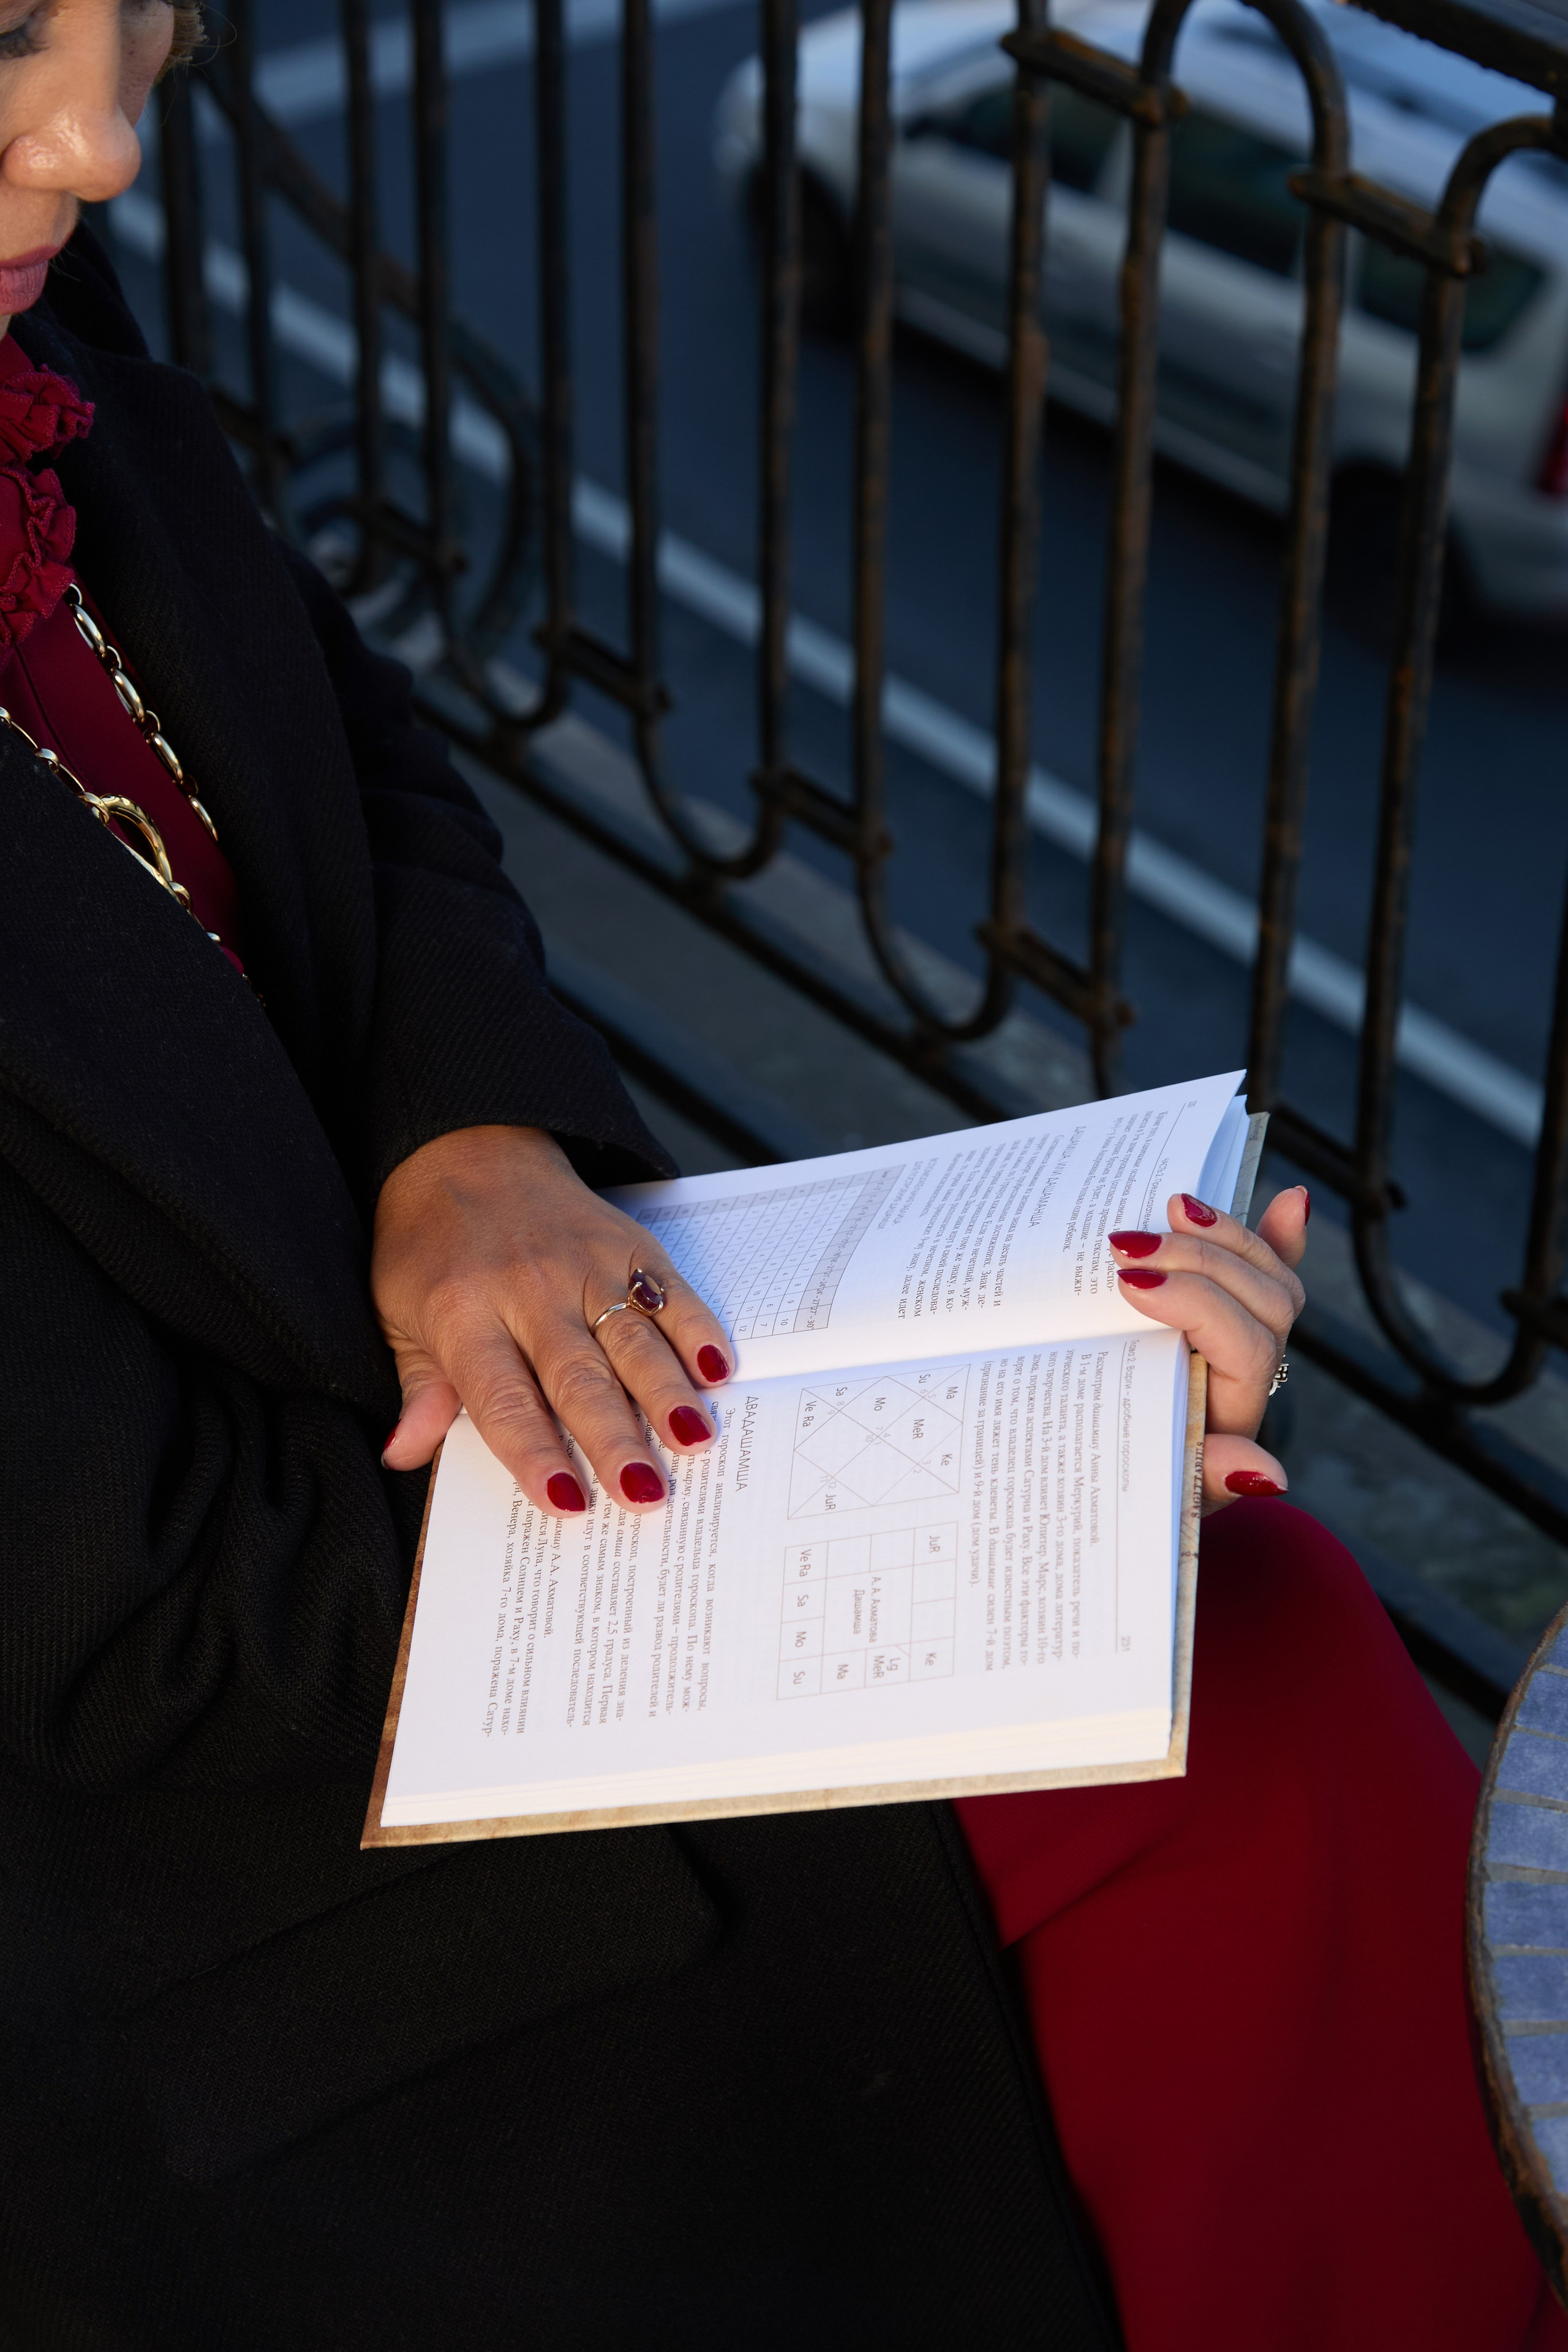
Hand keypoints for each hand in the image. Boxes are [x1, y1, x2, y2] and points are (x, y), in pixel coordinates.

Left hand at [372, 1126, 732, 1516]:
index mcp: (464, 1314)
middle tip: (645, 1494)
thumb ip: (419, 1389)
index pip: (503, 1398)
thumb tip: (405, 1454)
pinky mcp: (627, 1244)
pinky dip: (697, 1329)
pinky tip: (718, 1370)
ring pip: (632, 1339)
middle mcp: (529, 1289)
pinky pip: (670, 1292)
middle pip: (578, 1377)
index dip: (536, 1452)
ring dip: (667, 1394)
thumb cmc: (429, 1248)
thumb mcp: (398, 1317)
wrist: (465, 1149)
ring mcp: (584, 1264)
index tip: (566, 1502)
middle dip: (615, 1439)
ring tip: (694, 1443)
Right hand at [1107, 1186, 1307, 1512]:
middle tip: (1126, 1245)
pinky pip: (1269, 1272)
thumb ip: (1209, 1481)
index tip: (1131, 1282)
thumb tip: (1268, 1475)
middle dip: (1200, 1262)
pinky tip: (1290, 1202)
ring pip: (1272, 1278)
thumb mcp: (1166, 1494)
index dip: (1197, 1306)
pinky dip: (1278, 1238)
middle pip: (1264, 1301)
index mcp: (1236, 1411)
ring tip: (1173, 1205)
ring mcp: (1249, 1337)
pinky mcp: (1233, 1312)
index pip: (1245, 1347)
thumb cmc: (1146, 1485)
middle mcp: (1255, 1371)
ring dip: (1228, 1235)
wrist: (1144, 1485)